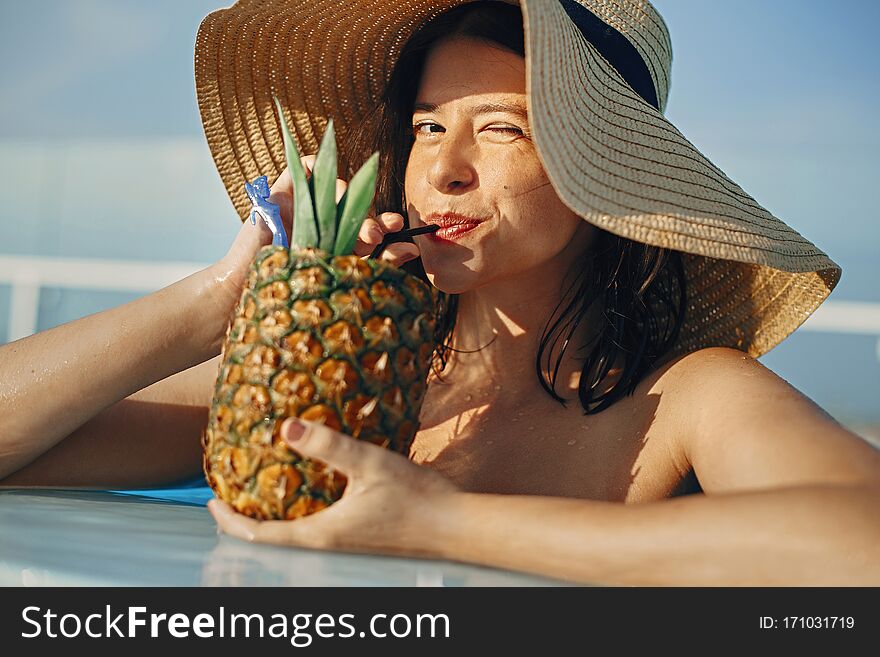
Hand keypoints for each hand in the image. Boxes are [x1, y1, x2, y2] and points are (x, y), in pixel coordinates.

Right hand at [204, 157, 420, 351]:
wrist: (249, 292)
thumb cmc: (295, 292)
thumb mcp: (345, 276)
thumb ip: (380, 261)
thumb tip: (414, 249)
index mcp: (339, 242)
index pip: (368, 224)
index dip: (386, 223)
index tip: (400, 230)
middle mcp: (322, 222)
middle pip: (355, 204)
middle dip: (369, 217)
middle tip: (375, 233)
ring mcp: (302, 206)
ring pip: (337, 185)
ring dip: (349, 199)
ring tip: (347, 219)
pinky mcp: (282, 192)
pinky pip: (305, 165)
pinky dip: (318, 164)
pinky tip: (326, 182)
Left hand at [208, 418, 458, 557]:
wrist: (456, 528)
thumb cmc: (416, 499)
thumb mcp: (369, 464)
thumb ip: (329, 445)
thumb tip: (287, 427)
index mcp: (321, 533)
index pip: (258, 535)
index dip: (228, 519)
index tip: (210, 499)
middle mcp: (327, 545)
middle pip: (270, 541)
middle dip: (244, 520)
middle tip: (229, 493)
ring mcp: (344, 546)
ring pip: (293, 538)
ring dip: (271, 519)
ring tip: (262, 490)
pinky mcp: (359, 539)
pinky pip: (315, 532)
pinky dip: (297, 516)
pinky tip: (310, 492)